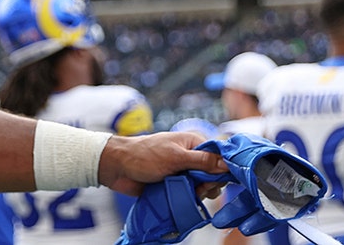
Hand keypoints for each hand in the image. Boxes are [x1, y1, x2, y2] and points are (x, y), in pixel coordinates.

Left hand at [98, 131, 227, 195]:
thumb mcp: (175, 157)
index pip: (219, 157)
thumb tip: (227, 164)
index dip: (222, 170)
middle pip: (213, 175)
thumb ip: (202, 161)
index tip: (217, 181)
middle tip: (199, 189)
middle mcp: (190, 156)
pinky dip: (189, 198)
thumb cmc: (142, 156)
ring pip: (202, 186)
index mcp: (193, 143)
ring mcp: (182, 171)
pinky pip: (189, 193)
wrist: (116, 168)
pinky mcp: (174, 184)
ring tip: (189, 193)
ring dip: (199, 193)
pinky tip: (184, 200)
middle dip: (209, 184)